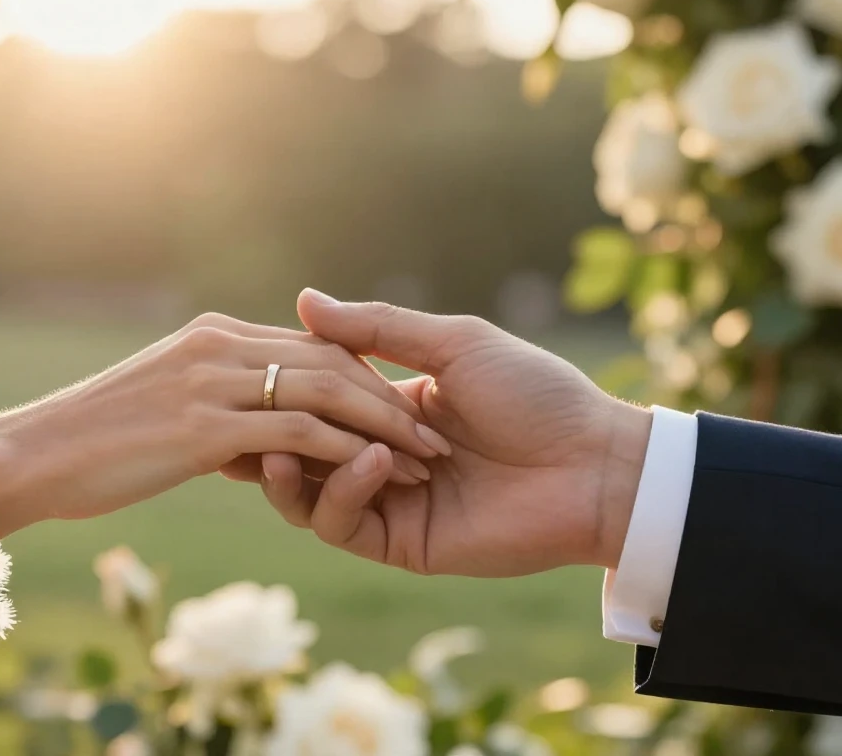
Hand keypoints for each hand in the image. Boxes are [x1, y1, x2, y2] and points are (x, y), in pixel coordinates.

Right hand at [0, 313, 452, 536]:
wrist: (27, 458)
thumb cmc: (87, 441)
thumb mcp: (163, 409)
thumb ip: (219, 405)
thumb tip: (260, 437)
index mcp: (213, 337)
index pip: (311, 346)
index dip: (365, 376)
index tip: (406, 408)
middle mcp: (219, 348)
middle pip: (331, 359)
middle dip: (391, 396)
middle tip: (436, 433)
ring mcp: (211, 383)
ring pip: (325, 389)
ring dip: (384, 424)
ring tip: (428, 457)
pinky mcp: (204, 428)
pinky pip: (297, 431)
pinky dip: (346, 449)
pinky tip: (378, 472)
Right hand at [244, 290, 653, 576]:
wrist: (593, 463)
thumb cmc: (535, 394)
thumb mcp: (453, 344)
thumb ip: (378, 327)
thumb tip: (303, 299)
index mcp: (392, 407)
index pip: (314, 400)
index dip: (282, 388)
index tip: (253, 366)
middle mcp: (382, 455)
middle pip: (298, 449)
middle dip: (270, 431)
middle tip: (247, 412)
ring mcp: (389, 501)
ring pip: (306, 496)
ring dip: (295, 466)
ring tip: (291, 444)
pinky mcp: (401, 543)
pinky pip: (342, 525)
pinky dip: (342, 492)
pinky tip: (373, 463)